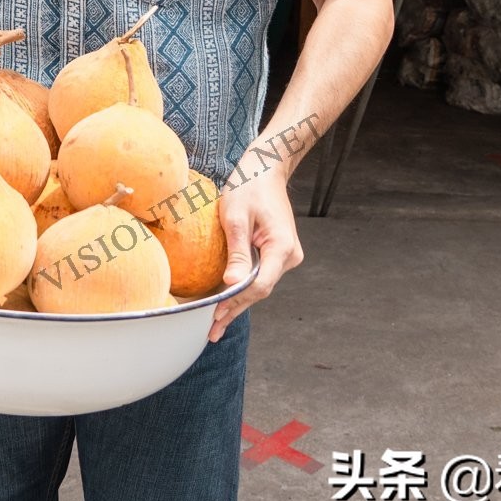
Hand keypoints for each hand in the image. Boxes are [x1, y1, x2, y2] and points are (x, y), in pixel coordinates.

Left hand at [207, 161, 301, 341]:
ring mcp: (286, 255)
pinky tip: (228, 304)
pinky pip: (260, 276)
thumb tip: (232, 285)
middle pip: (260, 290)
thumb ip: (237, 252)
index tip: (216, 314)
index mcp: (282, 246)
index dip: (237, 302)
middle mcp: (289, 255)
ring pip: (260, 286)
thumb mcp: (236, 217)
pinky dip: (243, 290)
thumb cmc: (249, 186)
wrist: (265, 170)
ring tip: (216, 324)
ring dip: (238, 303)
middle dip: (235, 309)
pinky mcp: (277, 253)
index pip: (260, 284)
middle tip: (211, 330)